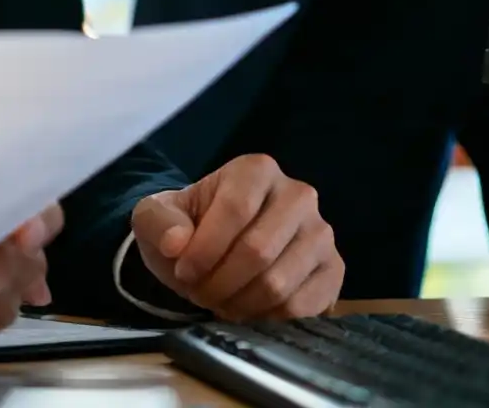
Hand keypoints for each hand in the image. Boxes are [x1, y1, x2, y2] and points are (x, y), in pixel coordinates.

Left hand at [132, 153, 342, 320]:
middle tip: (202, 292)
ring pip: (279, 284)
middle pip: (258, 251)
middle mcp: (298, 194)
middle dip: (220, 283)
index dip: (204, 250)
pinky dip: (268, 319)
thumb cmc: (187, 228)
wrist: (214, 250)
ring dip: (240, 305)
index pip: (235, 210)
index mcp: (257, 170)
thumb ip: (158, 223)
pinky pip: (303, 307)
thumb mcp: (156, 218)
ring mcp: (321, 233)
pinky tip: (250, 310)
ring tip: (222, 301)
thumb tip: (177, 243)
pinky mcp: (333, 270)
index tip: (184, 270)